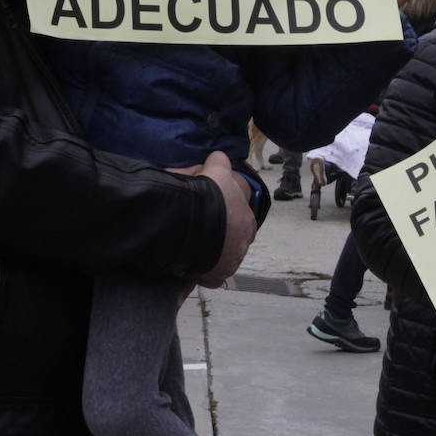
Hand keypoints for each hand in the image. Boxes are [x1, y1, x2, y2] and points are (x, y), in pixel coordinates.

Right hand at [178, 150, 255, 288]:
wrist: (194, 217)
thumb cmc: (208, 193)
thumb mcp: (215, 170)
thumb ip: (219, 163)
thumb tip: (218, 156)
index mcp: (247, 220)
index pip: (241, 222)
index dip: (226, 218)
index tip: (212, 216)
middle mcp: (243, 243)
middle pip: (233, 244)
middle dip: (221, 240)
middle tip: (200, 233)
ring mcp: (231, 262)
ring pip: (221, 261)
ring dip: (210, 257)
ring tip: (191, 249)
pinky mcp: (215, 276)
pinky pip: (209, 278)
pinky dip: (200, 275)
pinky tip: (189, 268)